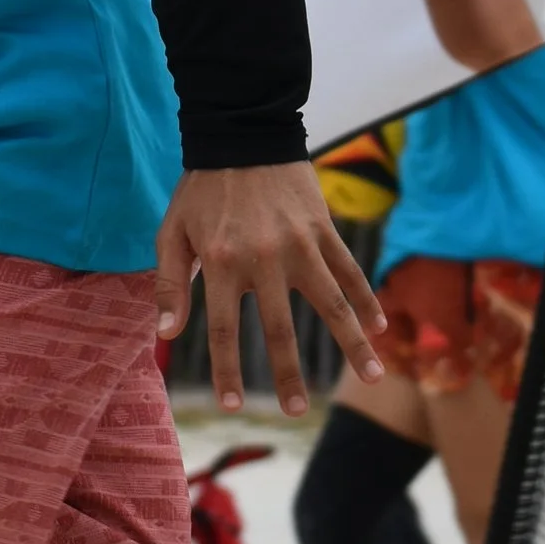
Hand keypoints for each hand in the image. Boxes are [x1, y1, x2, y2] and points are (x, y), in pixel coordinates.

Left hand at [156, 160, 384, 418]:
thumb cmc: (201, 188)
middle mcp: (262, 258)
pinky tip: (380, 328)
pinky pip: (350, 271)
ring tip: (372, 378)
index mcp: (221, 262)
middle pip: (280, 328)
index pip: (225, 329)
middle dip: (288, 375)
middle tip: (296, 412)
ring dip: (353, 344)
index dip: (227, 370)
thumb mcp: (172, 232)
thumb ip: (168, 284)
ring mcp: (299, 245)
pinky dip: (366, 300)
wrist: (242, 131)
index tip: (230, 407)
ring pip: (332, 304)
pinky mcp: (323, 229)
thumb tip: (165, 335)